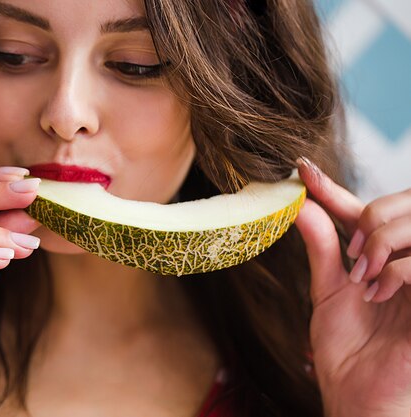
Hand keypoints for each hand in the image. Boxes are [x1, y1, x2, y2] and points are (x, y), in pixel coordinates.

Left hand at [294, 158, 410, 416]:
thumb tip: (298, 204)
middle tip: (351, 255)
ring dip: (384, 241)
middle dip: (373, 218)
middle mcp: (405, 262)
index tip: (302, 169)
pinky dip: (399, 269)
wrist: (357, 396)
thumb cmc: (345, 351)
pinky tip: (378, 292)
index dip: (332, 188)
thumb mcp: (328, 291)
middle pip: (402, 204)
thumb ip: (321, 247)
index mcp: (379, 257)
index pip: (362, 208)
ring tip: (363, 275)